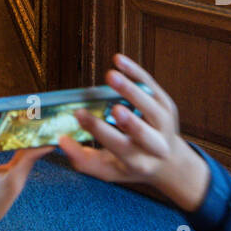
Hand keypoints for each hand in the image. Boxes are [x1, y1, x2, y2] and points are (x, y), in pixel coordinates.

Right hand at [57, 53, 209, 211]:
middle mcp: (156, 145)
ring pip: (150, 106)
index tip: (78, 114)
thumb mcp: (109, 170)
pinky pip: (151, 85)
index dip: (98, 131)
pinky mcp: (166, 104)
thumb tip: (61, 140)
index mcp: (139, 162)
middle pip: (143, 133)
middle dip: (130, 122)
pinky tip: (118, 60)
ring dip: (131, 90)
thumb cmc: (132, 164)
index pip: (118, 147)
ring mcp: (164, 123)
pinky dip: (135, 72)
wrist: (169, 160)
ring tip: (111, 76)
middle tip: (115, 109)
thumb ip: (83, 159)